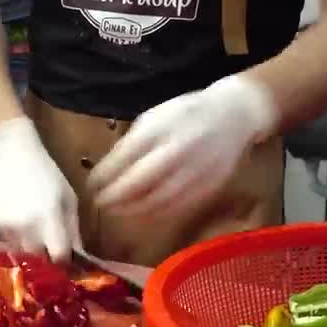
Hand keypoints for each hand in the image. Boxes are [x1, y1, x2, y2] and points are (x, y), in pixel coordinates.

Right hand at [0, 117, 80, 262]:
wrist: (14, 157)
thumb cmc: (48, 176)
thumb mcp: (69, 200)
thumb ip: (74, 230)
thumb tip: (80, 257)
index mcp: (49, 218)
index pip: (58, 256)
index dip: (64, 261)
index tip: (68, 259)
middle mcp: (27, 226)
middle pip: (40, 258)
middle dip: (48, 256)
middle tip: (52, 245)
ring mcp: (9, 227)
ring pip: (24, 252)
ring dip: (33, 247)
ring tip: (36, 228)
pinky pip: (11, 242)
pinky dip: (19, 238)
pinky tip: (22, 220)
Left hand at [88, 73, 278, 217]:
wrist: (235, 115)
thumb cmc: (187, 114)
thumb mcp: (156, 117)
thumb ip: (133, 141)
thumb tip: (107, 168)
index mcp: (160, 128)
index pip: (124, 157)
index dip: (104, 176)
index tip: (91, 186)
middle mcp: (177, 150)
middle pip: (138, 181)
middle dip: (115, 196)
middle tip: (101, 203)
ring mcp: (194, 170)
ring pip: (157, 198)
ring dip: (133, 208)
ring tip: (118, 211)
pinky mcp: (208, 186)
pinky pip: (178, 205)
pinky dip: (156, 212)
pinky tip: (143, 212)